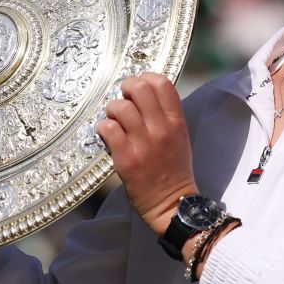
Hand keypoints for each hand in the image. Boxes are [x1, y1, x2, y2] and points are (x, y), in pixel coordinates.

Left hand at [96, 73, 195, 235]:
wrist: (172, 204)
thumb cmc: (174, 170)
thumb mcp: (179, 137)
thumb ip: (165, 115)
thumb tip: (143, 94)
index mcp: (176, 122)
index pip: (162, 83)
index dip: (146, 78)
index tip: (138, 89)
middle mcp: (161, 129)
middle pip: (140, 88)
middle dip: (126, 89)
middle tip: (123, 99)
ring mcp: (144, 144)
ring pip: (120, 107)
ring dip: (112, 110)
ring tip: (114, 120)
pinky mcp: (127, 159)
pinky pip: (109, 129)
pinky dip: (104, 128)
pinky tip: (107, 135)